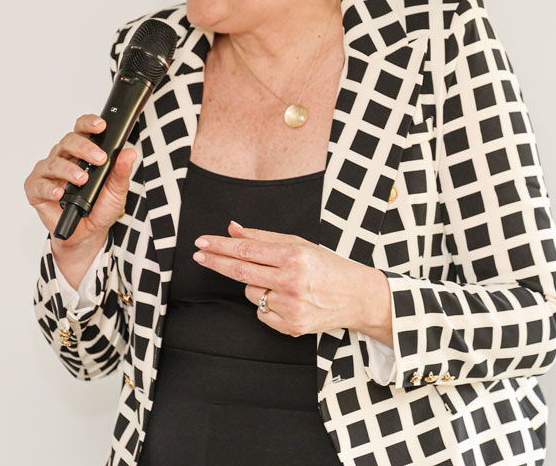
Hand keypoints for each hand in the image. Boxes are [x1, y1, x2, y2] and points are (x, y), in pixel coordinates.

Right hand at [24, 114, 137, 282]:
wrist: (88, 232)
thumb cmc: (100, 207)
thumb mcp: (117, 190)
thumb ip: (121, 171)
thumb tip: (129, 153)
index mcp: (82, 152)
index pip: (82, 130)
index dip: (89, 123)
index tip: (101, 126)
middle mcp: (63, 158)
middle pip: (68, 141)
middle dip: (85, 148)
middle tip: (99, 159)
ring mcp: (48, 173)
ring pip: (54, 162)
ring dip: (69, 170)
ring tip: (82, 180)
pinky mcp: (36, 189)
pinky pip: (38, 184)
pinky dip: (49, 188)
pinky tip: (60, 193)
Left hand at [193, 221, 392, 344]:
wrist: (356, 297)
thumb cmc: (328, 266)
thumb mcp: (300, 245)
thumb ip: (264, 238)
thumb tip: (232, 229)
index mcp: (294, 257)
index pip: (247, 250)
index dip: (221, 245)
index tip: (202, 241)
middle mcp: (291, 282)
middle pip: (241, 271)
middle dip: (216, 261)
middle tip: (199, 254)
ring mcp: (290, 307)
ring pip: (250, 293)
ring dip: (254, 284)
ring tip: (279, 281)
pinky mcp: (291, 326)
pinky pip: (261, 313)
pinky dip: (266, 305)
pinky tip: (286, 299)